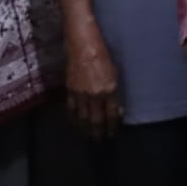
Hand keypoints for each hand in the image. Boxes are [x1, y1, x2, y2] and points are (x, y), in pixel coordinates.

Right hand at [64, 22, 122, 137]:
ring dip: (86, 128)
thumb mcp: (116, 72)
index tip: (113, 133)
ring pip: (82, 117)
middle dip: (98, 132)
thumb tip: (116, 109)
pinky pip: (71, 109)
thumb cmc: (104, 54)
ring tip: (89, 135)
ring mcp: (80, 94)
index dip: (112, 126)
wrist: (83, 44)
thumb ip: (115, 92)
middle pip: (96, 120)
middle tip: (100, 140)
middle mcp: (94, 95)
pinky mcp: (70, 90)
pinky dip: (74, 118)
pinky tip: (76, 122)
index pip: (111, 115)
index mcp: (108, 90)